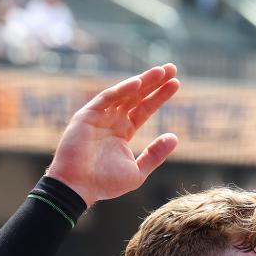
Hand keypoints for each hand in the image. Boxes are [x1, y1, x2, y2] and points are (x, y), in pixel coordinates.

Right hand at [45, 65, 180, 206]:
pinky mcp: (86, 115)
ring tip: (161, 71)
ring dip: (142, 81)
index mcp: (122, 131)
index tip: (176, 84)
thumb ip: (155, 154)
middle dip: (154, 82)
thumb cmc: (105, 183)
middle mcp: (111, 120)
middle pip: (136, 97)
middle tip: (172, 68)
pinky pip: (106, 98)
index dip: (159, 96)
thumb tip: (175, 137)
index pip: (144, 109)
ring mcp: (99, 116)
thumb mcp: (138, 171)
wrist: (79, 188)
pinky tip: (138, 83)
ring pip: (124, 93)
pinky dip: (122, 90)